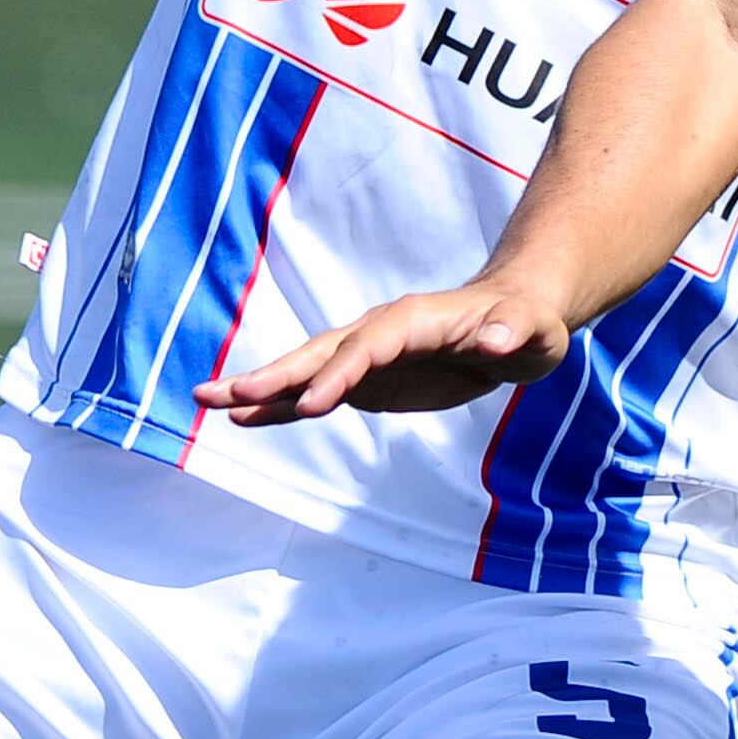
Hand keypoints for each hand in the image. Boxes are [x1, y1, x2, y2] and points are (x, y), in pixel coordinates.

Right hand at [195, 284, 569, 425]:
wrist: (515, 322)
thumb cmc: (527, 325)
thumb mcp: (531, 330)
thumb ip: (511, 332)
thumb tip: (496, 339)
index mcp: (412, 320)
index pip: (368, 348)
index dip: (340, 373)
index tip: (312, 404)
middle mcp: (379, 334)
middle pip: (320, 353)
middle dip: (276, 374)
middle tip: (224, 396)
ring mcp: (367, 358)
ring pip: (306, 370)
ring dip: (260, 387)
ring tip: (206, 401)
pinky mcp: (367, 381)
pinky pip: (316, 394)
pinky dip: (282, 406)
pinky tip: (243, 418)